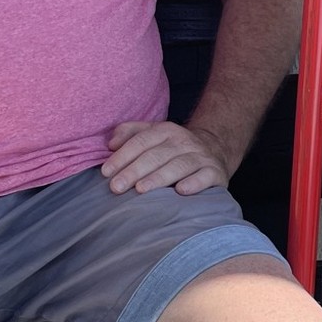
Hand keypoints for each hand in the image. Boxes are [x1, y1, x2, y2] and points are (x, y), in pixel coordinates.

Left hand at [101, 121, 230, 194]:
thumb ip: (130, 133)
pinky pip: (205, 177)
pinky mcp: (215, 172)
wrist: (215, 150)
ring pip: (178, 166)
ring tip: (141, 190)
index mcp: (165, 130)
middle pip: (156, 155)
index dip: (122, 156)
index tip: (106, 172)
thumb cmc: (173, 148)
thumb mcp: (153, 135)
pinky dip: (194, 183)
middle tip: (116, 187)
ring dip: (159, 178)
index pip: (141, 141)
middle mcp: (183, 141)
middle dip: (134, 171)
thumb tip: (111, 143)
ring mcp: (201, 156)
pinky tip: (181, 191)